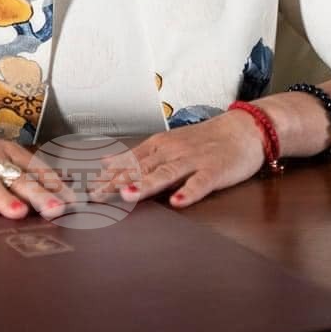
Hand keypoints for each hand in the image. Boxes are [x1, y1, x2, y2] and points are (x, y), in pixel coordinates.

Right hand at [0, 117, 76, 222]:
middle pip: (16, 177)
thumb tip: (58, 194)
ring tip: (18, 212)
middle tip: (57, 209)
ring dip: (3, 198)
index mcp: (6, 153)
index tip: (75, 201)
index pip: (36, 169)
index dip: (55, 185)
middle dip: (38, 194)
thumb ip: (22, 174)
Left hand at [88, 108, 266, 208]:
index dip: (107, 175)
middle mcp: (172, 151)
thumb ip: (140, 155)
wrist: (244, 128)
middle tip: (96, 195)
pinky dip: (189, 193)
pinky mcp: (215, 171)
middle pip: (141, 169)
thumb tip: (106, 162)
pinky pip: (201, 183)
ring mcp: (194, 161)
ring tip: (128, 195)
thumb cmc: (205, 140)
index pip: (129, 162)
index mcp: (160, 146)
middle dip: (116, 182)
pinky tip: (178, 203)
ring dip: (146, 184)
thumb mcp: (168, 144)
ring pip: (166, 174)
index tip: (86, 187)